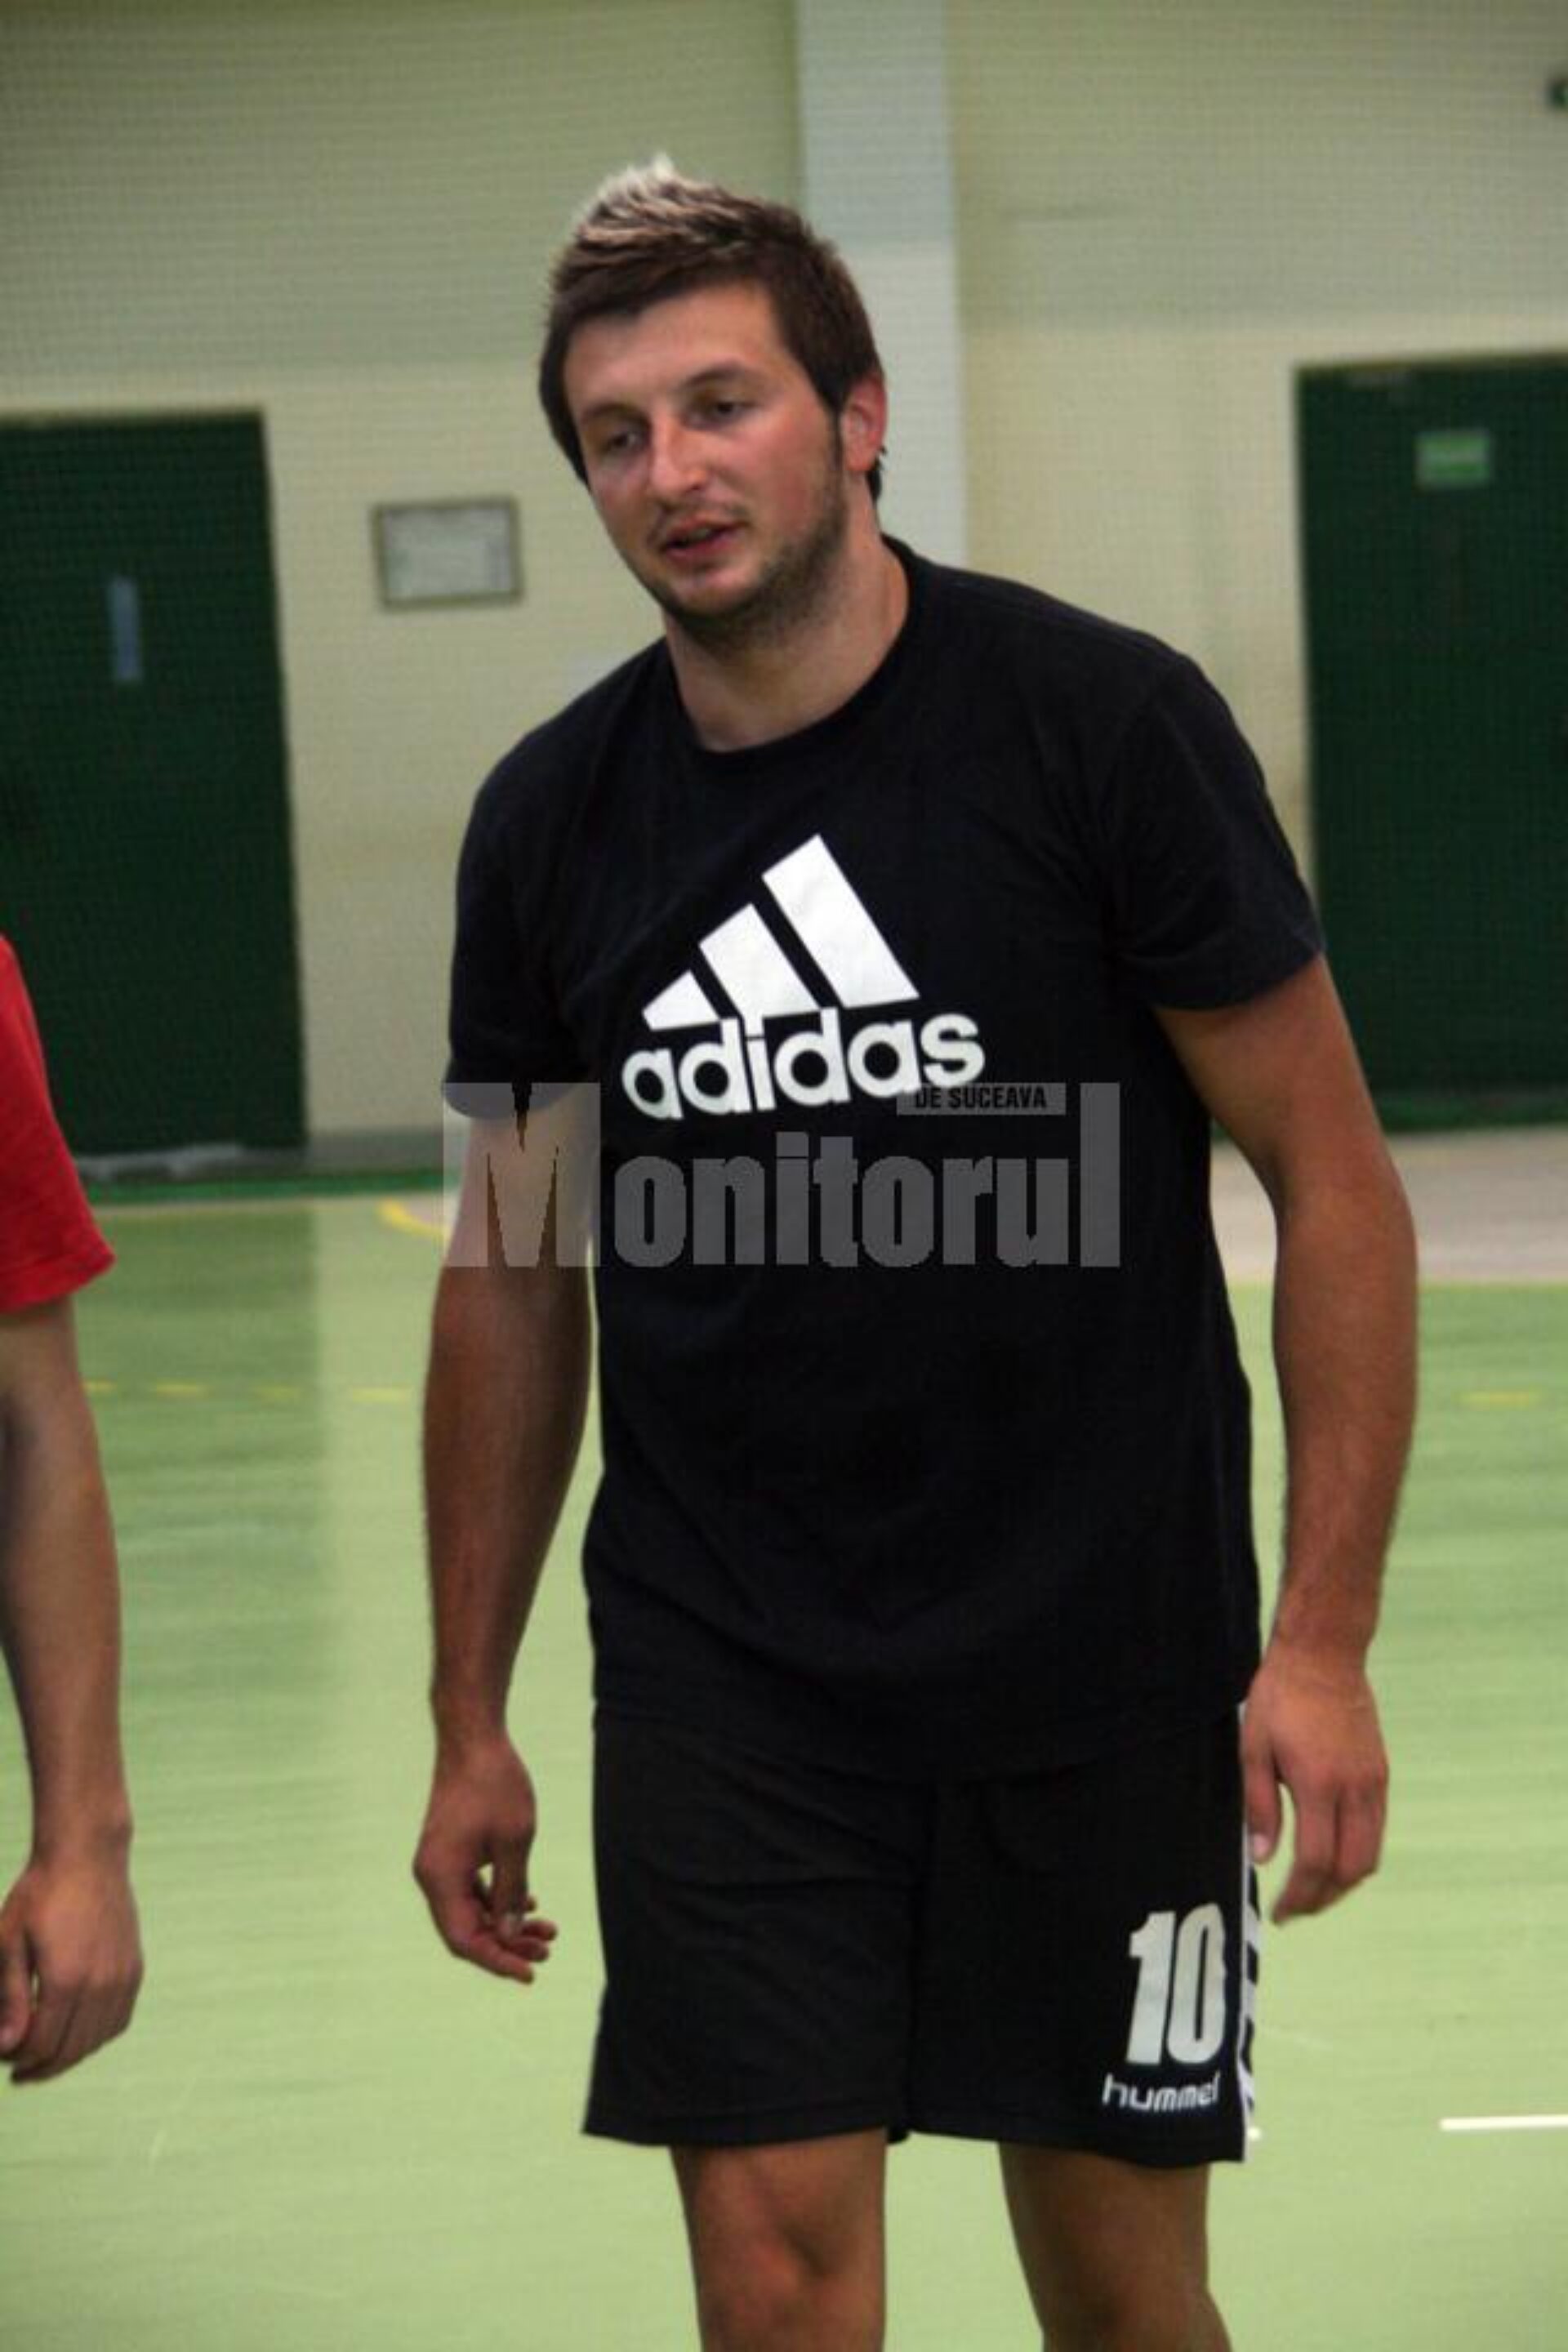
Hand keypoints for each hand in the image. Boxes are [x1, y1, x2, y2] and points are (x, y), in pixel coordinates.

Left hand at [0, 1852, 143, 2082]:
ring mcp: (122, 1978)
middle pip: (69, 2051)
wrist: (88, 1855)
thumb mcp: (10, 1943)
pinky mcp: (133, 1969)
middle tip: (15, 2066)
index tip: (1, 2053)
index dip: (16, 2059)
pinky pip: (117, 2021)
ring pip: (95, 2041)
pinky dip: (95, 2037)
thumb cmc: (40, 1895)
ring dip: (66, 2056)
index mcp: (66, 1980)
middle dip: (38, 2066)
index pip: (41, 2046)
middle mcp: (100, 1985)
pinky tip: (75, 2033)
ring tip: (42, 2054)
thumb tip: (7, 2047)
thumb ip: (11, 1999)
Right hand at [413, 1738, 557, 1983]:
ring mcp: (439, 1863)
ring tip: (548, 1931)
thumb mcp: (515, 1842)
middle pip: (466, 1930)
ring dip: (505, 1923)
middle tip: (548, 1950)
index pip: (464, 1940)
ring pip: (471, 1910)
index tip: (531, 1974)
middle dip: (506, 1944)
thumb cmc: (495, 1785)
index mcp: (439, 1878)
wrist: (473, 1738)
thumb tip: (508, 1935)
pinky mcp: (449, 1851)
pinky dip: (497, 1900)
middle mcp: (432, 1875)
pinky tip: (531, 1902)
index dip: (497, 1961)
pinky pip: (471, 1889)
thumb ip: (511, 1891)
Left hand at [1242, 1640, 1388, 1923]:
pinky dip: (1357, 1854)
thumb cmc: (1280, 1698)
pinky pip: (1376, 1829)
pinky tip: (1332, 1854)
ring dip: (1343, 1881)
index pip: (1315, 1861)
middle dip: (1324, 1898)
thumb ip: (1259, 1807)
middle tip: (1296, 1909)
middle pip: (1351, 1869)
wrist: (1325, 1655)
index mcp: (1318, 1785)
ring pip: (1370, 1854)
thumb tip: (1263, 1859)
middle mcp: (1354, 1790)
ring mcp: (1374, 1783)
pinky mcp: (1381, 1774)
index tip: (1280, 1914)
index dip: (1299, 1897)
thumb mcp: (1253, 1748)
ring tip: (1313, 1890)